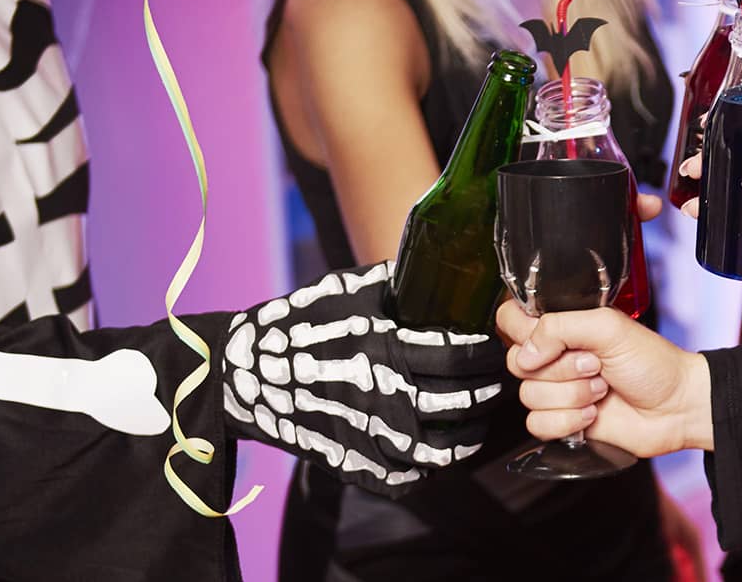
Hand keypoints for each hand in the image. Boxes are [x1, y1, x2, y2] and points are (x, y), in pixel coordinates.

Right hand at [220, 262, 504, 496]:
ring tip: (476, 420)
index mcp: (385, 349)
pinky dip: (430, 467)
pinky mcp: (354, 464)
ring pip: (442, 449)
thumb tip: (438, 266)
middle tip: (495, 382)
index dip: (485, 354)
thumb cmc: (299, 324)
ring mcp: (368, 436)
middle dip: (486, 392)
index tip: (492, 348)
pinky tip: (440, 448)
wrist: (245, 373)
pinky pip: (408, 476)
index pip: (460, 356)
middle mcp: (382, 396)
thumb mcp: (348, 290)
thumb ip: (396, 283)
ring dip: (468, 435)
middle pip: (460, 403)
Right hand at [497, 301, 711, 456]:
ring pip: (528, 396)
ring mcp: (557, 389)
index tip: (550, 340)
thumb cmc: (653, 363)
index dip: (522, 331)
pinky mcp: (561, 421)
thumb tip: (525, 352)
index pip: (510, 319)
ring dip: (572, 395)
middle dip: (561, 368)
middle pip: (516, 362)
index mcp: (563, 326)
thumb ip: (560, 327)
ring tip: (602, 389)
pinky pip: (537, 424)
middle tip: (594, 364)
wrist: (676, 407)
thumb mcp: (609, 328)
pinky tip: (593, 414)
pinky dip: (568, 421)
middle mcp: (554, 356)